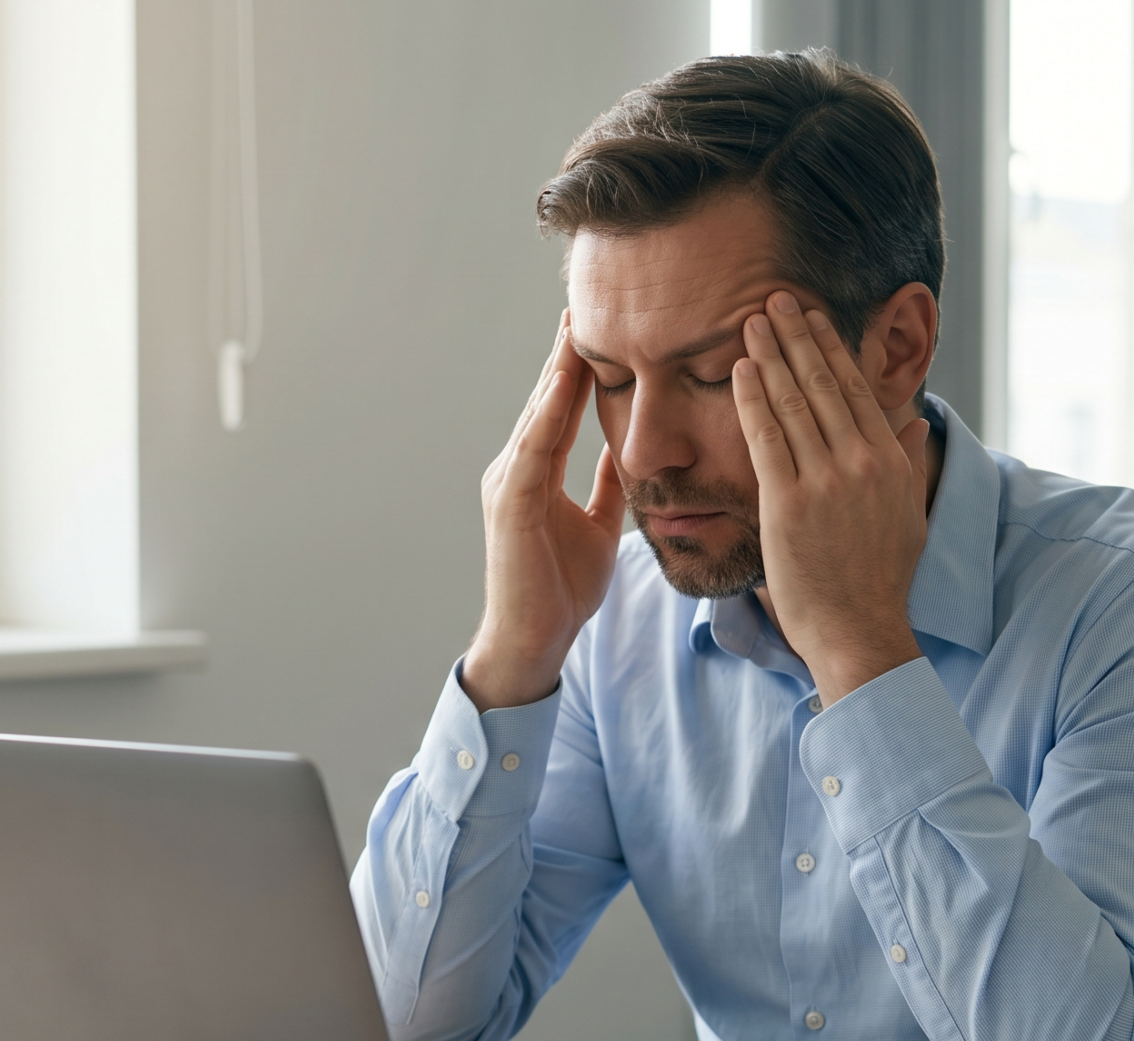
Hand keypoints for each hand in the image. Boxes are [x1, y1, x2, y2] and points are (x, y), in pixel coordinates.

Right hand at [460, 310, 627, 710]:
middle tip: (581, 306)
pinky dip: (549, 412)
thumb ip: (606, 488)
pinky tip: (566, 380)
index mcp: (535, 476)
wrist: (534, 641)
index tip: (598, 329)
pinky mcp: (511, 505)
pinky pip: (534, 449)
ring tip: (574, 328)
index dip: (578, 370)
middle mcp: (515, 471)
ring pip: (537, 415)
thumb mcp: (597, 527)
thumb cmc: (560, 592)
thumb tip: (625, 452)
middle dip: (564, 356)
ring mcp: (508, 485)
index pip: (561, 411)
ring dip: (557, 371)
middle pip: (545, 402)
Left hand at [733, 291, 933, 705]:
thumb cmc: (881, 579)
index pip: (855, 390)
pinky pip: (766, 437)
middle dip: (797, 336)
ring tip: (751, 321)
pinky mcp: (789, 503)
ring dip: (770, 355)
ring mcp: (825, 481)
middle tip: (775, 298)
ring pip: (792, 402)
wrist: (859, 629)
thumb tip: (916, 426)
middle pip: (822, 384)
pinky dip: (752, 398)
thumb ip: (909, 465)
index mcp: (890, 461)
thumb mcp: (909, 516)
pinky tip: (740, 370)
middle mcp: (861, 463)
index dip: (831, 348)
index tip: (814, 318)